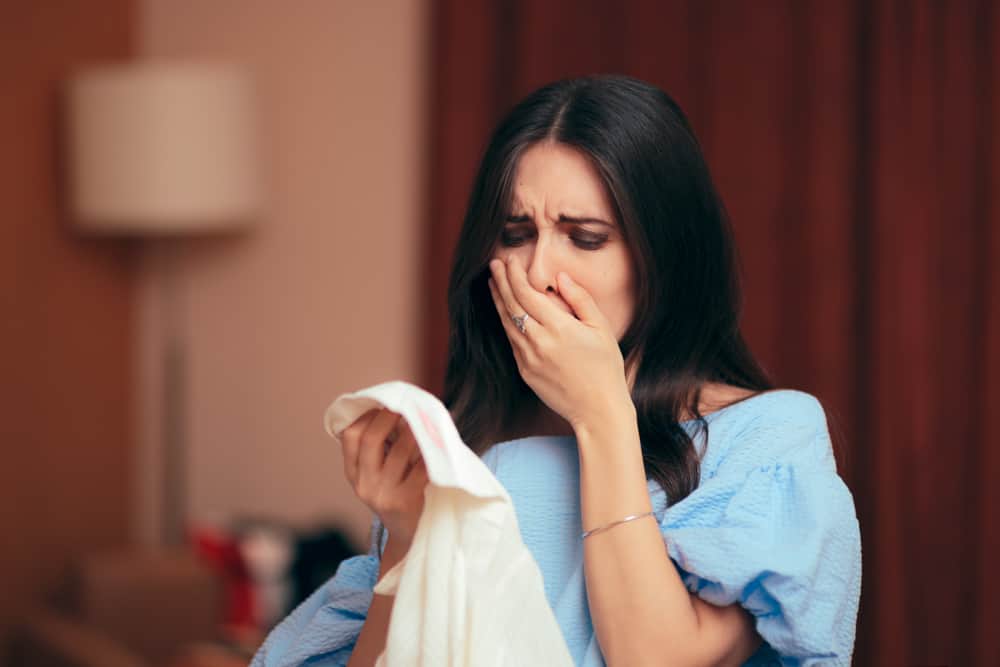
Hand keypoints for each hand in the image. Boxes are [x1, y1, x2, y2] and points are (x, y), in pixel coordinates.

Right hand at [339, 408, 428, 547]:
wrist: (410, 536)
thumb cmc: (399, 494)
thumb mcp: (380, 474)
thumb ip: (381, 447)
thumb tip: (397, 407)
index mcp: (354, 474)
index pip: (350, 436)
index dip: (366, 415)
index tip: (383, 404)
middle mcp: (364, 484)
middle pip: (371, 439)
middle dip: (389, 417)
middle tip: (405, 406)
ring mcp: (384, 495)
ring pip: (400, 450)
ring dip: (415, 430)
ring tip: (425, 420)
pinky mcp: (405, 503)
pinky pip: (421, 469)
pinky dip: (431, 453)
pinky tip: (438, 442)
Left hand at [487, 255, 631, 429]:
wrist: (598, 410)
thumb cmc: (605, 368)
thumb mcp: (601, 329)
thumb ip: (580, 299)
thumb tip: (560, 277)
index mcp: (559, 327)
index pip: (526, 293)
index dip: (514, 275)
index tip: (510, 260)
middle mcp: (539, 342)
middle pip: (511, 305)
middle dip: (500, 281)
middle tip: (494, 264)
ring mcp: (528, 358)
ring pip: (506, 323)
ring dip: (498, 301)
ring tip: (493, 283)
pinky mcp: (525, 371)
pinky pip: (512, 341)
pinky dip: (506, 323)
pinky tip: (505, 312)